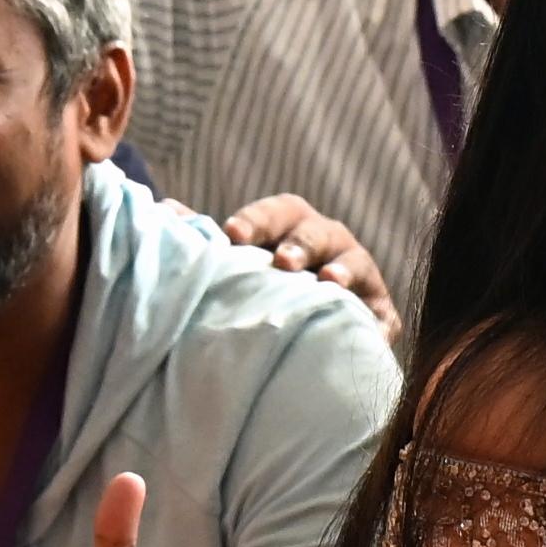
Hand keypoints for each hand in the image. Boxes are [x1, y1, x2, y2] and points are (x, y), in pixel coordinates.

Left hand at [222, 194, 397, 336]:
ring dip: (343, 272)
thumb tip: (163, 211)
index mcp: (294, 226)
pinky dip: (375, 322)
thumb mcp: (241, 263)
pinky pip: (382, 317)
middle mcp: (330, 244)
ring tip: (329, 284)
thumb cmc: (266, 289)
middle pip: (320, 232)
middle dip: (302, 243)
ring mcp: (359, 278)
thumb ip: (206, 239)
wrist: (311, 335)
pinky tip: (369, 330)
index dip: (257, 219)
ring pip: (356, 265)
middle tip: (282, 261)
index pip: (278, 212)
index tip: (231, 232)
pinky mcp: (380, 317)